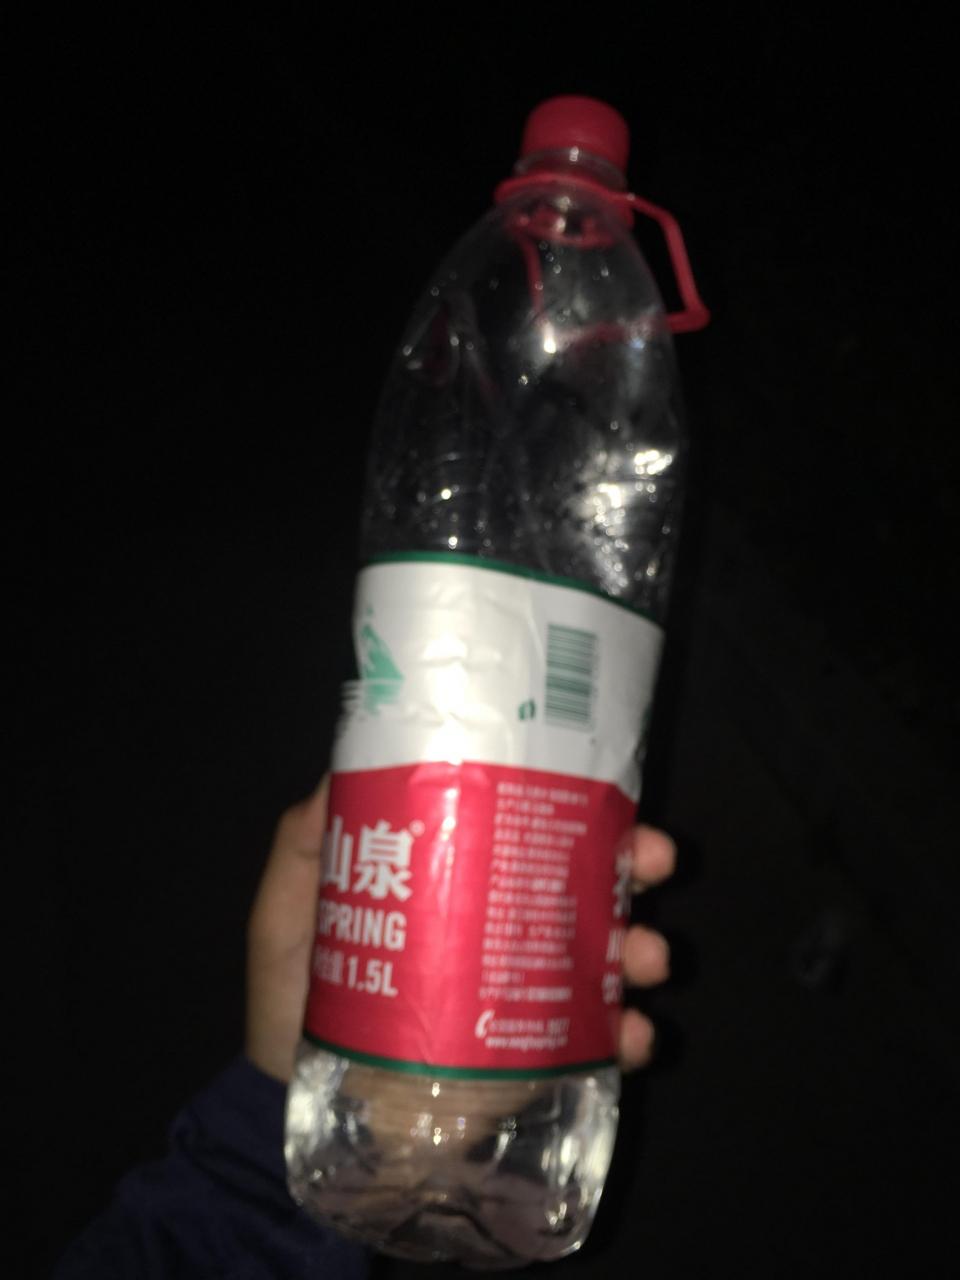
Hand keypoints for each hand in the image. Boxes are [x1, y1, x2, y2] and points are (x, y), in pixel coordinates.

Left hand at [246, 779, 674, 1081]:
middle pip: (585, 888)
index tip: (610, 795)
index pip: (527, 832)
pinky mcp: (529, 1064)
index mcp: (459, 884)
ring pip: (604, 962)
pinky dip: (626, 1038)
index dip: (575, 808)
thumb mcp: (289, 908)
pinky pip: (594, 1049)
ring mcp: (520, 998)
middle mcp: (501, 932)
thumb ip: (307, 843)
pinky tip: (634, 1035)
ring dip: (639, 950)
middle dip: (633, 868)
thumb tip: (344, 767)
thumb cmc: (295, 994)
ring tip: (647, 955)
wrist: (291, 1104)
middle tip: (654, 860)